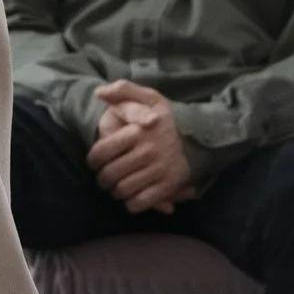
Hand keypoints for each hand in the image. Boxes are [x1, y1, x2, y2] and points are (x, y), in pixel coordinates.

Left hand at [88, 80, 196, 214]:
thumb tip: (100, 92)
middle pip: (109, 175)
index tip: (95, 163)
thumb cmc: (167, 119)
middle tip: (105, 178)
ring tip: (117, 186)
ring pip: (122, 190)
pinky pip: (139, 202)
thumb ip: (123, 90)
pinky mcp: (168, 186)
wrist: (201, 136)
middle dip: (103, 179)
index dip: (92, 161)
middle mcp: (148, 151)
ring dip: (116, 191)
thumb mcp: (149, 97)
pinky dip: (132, 203)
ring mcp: (159, 170)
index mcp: (138, 131)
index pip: (101, 152)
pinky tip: (132, 195)